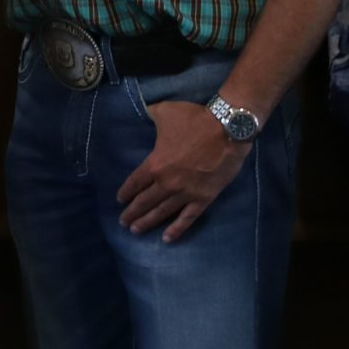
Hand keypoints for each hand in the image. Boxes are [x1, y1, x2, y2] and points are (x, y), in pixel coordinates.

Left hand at [116, 101, 251, 241]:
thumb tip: (144, 109)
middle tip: (123, 222)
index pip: (135, 183)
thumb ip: (151, 114)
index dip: (126, 192)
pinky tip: (167, 238)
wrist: (228, 130)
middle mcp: (167, 183)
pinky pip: (187, 218)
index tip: (120, 200)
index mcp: (155, 164)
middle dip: (132, 212)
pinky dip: (176, 229)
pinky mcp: (203, 199)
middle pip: (145, 201)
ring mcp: (186, 193)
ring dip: (147, 222)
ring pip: (162, 213)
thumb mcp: (165, 112)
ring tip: (136, 230)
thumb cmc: (195, 120)